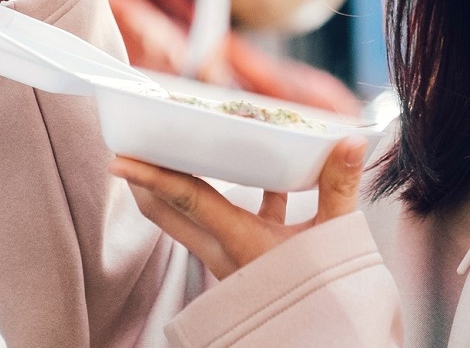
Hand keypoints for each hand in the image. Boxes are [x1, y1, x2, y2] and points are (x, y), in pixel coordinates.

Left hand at [108, 137, 367, 279]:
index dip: (152, 176)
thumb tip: (349, 141)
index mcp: (240, 241)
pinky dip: (226, 195)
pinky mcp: (244, 259)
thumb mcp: (336, 235)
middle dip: (144, 182)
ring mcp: (229, 257)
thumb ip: (340, 186)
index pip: (187, 200)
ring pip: (187, 218)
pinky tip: (255, 170)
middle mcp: (223, 251)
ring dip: (172, 188)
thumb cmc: (327, 291)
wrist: (326, 336)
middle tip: (128, 148)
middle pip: (168, 213)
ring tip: (167, 153)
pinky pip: (223, 221)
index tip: (119, 158)